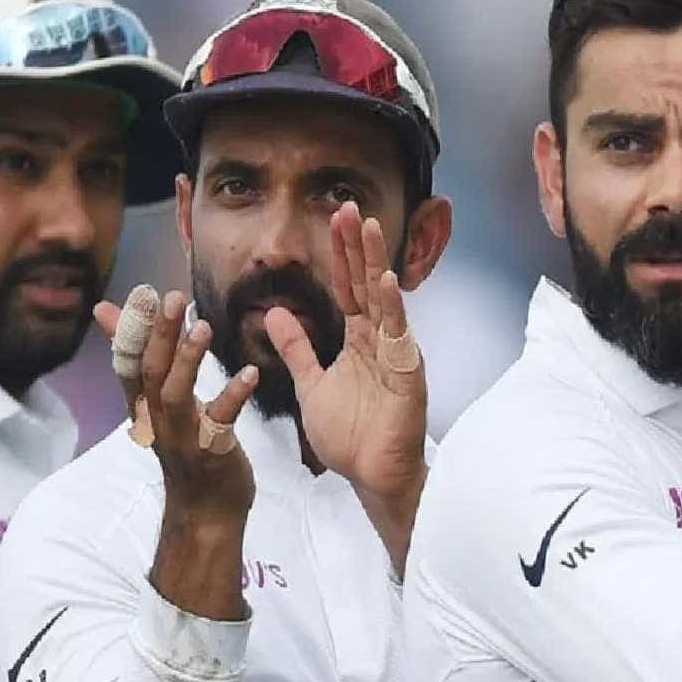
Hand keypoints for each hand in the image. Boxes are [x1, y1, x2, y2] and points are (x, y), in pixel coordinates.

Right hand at [94, 290, 258, 520]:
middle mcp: (158, 419)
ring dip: (188, 360)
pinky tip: (250, 373)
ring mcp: (182, 437)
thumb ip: (139, 358)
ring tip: (204, 327)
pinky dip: (234, 395)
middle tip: (174, 298)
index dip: (132, 330)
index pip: (129, 362)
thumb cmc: (185, 447)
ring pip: (176, 394)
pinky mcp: (211, 452)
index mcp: (145, 405)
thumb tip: (105, 312)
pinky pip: (220, 421)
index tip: (142, 294)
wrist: (205, 511)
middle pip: (151, 372)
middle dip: (161, 334)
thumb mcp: (157, 403)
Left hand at [263, 201, 427, 571]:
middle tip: (348, 204)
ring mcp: (395, 354)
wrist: (371, 477)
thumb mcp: (311, 385)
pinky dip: (390, 307)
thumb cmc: (350, 437)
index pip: (347, 288)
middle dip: (357, 245)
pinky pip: (397, 335)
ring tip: (369, 226)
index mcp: (357, 341)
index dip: (340, 254)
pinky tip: (383, 281)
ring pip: (383, 299)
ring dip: (375, 262)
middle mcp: (378, 340)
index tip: (334, 217)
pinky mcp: (407, 373)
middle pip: (365, 283)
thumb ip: (296, 348)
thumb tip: (274, 314)